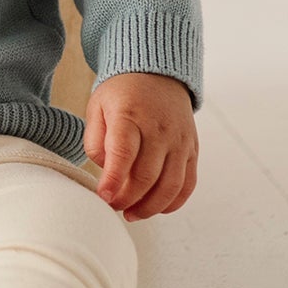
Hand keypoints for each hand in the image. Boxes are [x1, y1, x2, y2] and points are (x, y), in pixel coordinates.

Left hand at [82, 71, 197, 219]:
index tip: (103, 197)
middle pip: (147, 176)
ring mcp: (179, 140)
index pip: (123, 153)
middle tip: (112, 206)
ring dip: (150, 207)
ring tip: (131, 213)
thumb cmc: (123, 94)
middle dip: (127, 199)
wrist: (157, 73)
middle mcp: (159, 128)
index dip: (113, 180)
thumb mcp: (98, 107)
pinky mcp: (192, 149)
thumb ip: (95, 140)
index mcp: (131, 114)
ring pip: (170, 185)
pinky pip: (188, 183)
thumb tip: (106, 172)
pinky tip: (155, 207)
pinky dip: (173, 202)